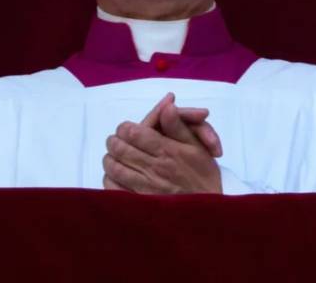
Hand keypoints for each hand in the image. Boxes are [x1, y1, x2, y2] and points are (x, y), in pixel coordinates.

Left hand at [101, 93, 223, 193]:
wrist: (205, 208)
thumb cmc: (203, 175)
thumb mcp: (198, 147)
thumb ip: (179, 126)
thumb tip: (167, 106)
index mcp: (167, 151)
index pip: (135, 133)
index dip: (126, 127)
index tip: (126, 128)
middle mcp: (153, 168)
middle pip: (121, 149)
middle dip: (115, 141)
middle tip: (115, 139)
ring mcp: (144, 187)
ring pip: (114, 168)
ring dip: (111, 158)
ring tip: (113, 155)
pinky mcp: (138, 203)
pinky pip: (114, 189)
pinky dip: (110, 179)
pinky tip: (115, 176)